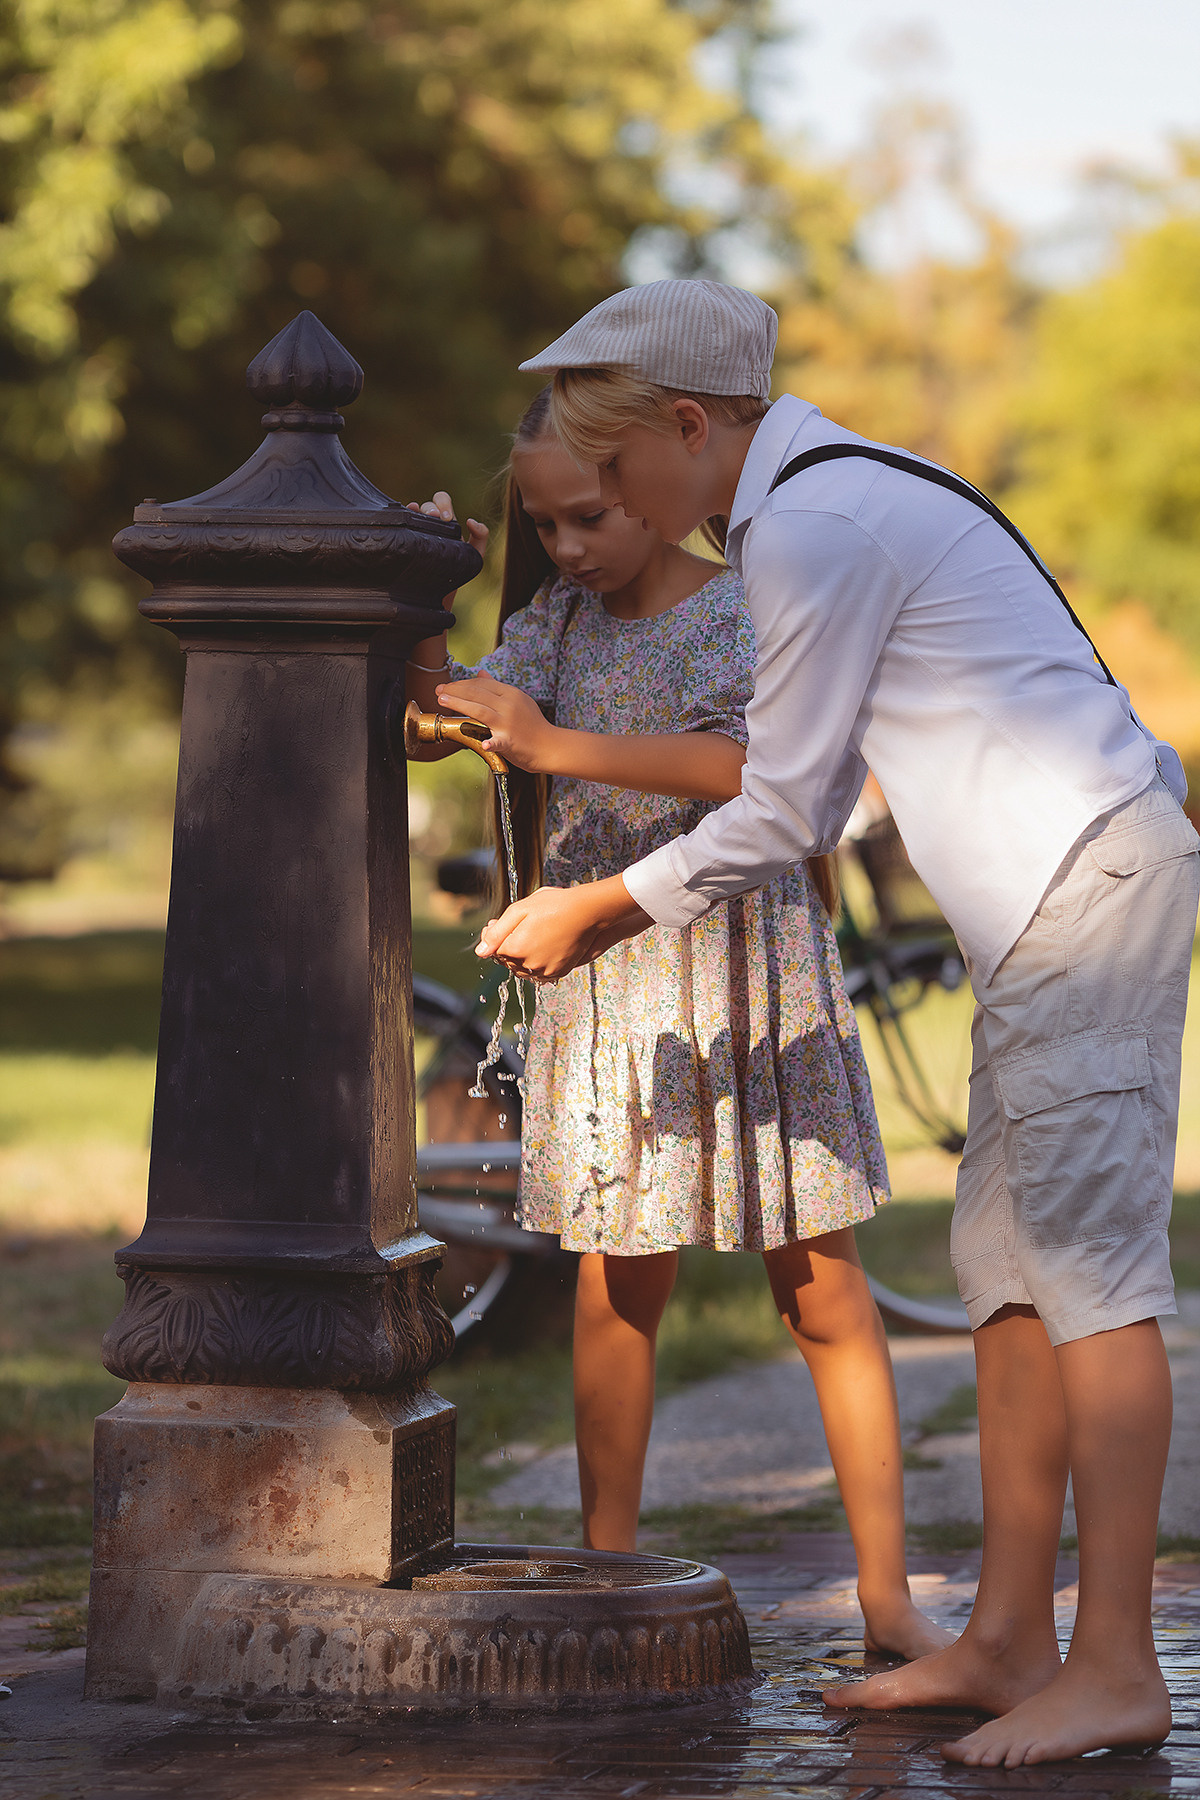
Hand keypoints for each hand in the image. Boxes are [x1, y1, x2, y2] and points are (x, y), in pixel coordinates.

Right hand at [405, 492, 488, 608]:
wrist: (441, 590)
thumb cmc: (457, 570)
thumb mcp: (474, 555)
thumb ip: (481, 537)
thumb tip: (471, 521)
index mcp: (446, 522)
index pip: (442, 501)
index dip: (444, 504)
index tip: (447, 519)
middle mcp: (430, 523)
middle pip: (428, 504)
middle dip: (432, 507)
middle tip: (436, 518)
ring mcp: (417, 530)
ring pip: (414, 511)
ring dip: (418, 510)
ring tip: (421, 519)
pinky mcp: (407, 539)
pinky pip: (402, 522)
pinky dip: (403, 513)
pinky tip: (404, 514)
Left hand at [435, 674, 556, 772]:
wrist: (550, 746)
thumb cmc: (532, 725)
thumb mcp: (518, 700)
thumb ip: (497, 687)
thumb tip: (480, 673)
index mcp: (510, 694)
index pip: (482, 684)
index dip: (462, 683)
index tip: (447, 686)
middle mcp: (509, 705)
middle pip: (477, 693)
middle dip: (455, 690)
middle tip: (438, 690)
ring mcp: (509, 723)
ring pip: (481, 710)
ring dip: (459, 704)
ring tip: (443, 700)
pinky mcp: (511, 742)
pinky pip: (499, 741)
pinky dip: (491, 743)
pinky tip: (485, 744)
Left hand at [476, 878, 650, 981]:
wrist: (586, 911)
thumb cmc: (552, 905)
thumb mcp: (519, 910)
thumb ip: (497, 932)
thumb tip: (480, 952)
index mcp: (515, 948)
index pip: (495, 951)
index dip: (497, 938)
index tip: (503, 924)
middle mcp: (528, 964)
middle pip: (508, 962)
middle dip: (509, 947)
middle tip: (520, 927)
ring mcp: (545, 971)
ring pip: (523, 970)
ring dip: (522, 957)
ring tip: (532, 937)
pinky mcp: (558, 972)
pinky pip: (540, 974)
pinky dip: (537, 964)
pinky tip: (543, 948)